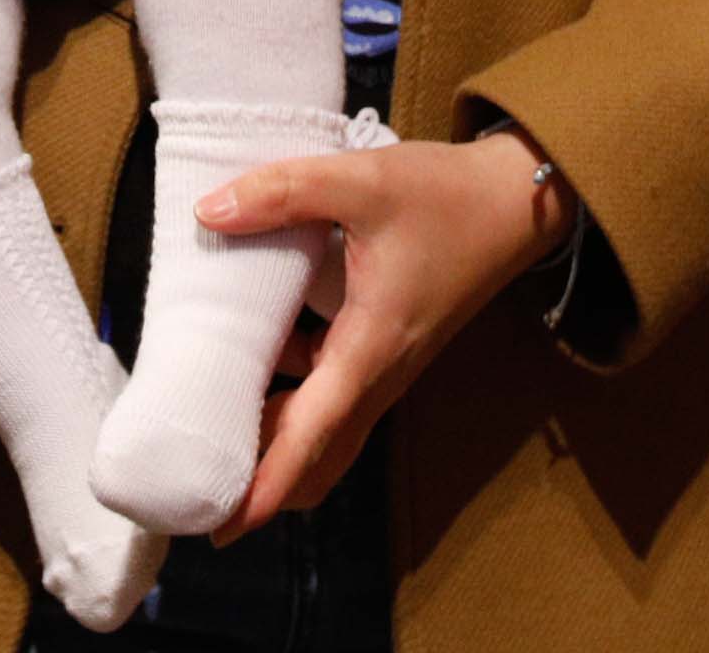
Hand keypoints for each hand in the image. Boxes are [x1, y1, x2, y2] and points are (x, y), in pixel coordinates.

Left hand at [196, 129, 571, 540]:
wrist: (514, 202)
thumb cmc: (448, 196)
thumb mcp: (362, 181)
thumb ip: (283, 192)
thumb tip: (208, 214)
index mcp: (370, 350)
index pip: (311, 438)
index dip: (265, 488)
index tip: (220, 528)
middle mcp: (378, 373)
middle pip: (312, 454)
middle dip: (256, 479)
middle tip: (193, 484)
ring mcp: (384, 366)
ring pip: (321, 429)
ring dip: (272, 438)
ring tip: (206, 427)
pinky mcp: (384, 349)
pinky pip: (331, 395)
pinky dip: (291, 397)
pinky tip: (253, 356)